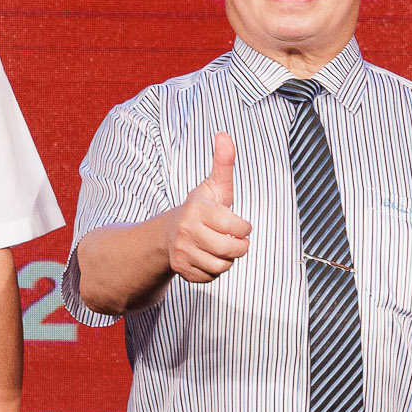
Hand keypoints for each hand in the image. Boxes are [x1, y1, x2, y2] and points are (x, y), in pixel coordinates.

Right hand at [164, 132, 251, 282]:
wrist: (167, 233)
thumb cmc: (199, 209)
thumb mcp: (213, 185)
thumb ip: (223, 162)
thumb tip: (224, 134)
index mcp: (197, 210)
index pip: (236, 228)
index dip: (244, 228)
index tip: (239, 224)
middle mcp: (187, 232)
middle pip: (231, 250)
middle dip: (239, 246)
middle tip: (234, 239)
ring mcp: (182, 252)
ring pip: (222, 266)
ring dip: (227, 259)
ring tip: (220, 247)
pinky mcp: (181, 270)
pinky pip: (211, 277)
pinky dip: (214, 270)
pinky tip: (207, 257)